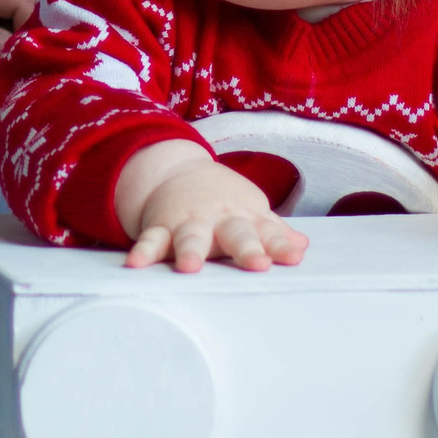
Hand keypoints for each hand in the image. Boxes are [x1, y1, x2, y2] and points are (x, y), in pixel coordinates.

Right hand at [116, 139, 308, 272]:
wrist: (177, 170)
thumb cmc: (223, 201)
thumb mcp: (251, 211)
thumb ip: (274, 232)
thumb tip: (301, 247)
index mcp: (245, 217)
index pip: (267, 232)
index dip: (279, 245)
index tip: (292, 258)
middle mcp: (218, 219)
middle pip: (235, 234)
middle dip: (245, 249)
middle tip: (257, 264)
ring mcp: (188, 222)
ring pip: (191, 237)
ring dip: (191, 251)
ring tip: (190, 267)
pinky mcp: (160, 227)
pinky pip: (150, 240)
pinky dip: (143, 252)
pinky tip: (135, 265)